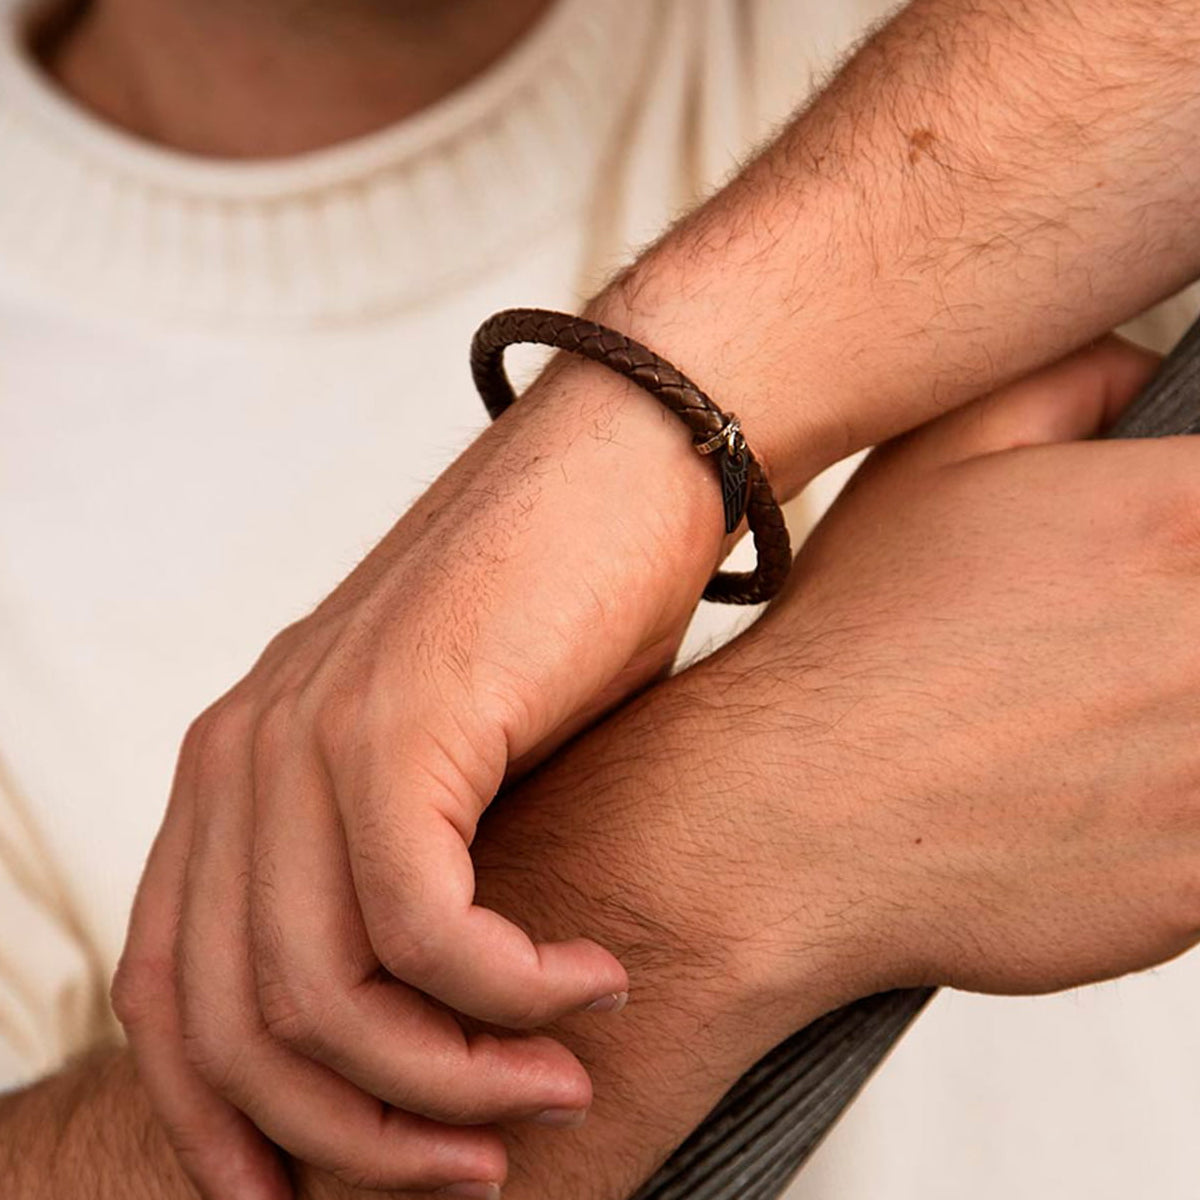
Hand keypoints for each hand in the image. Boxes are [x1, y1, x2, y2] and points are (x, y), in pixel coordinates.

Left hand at [113, 351, 731, 1198]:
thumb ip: (401, 875)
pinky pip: (429, 929)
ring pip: (328, 999)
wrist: (621, 469)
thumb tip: (413, 1035)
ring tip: (551, 1084)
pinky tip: (591, 983)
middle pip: (240, 1027)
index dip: (230, 1125)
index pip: (169, 997)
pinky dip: (513, 993)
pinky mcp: (403, 720)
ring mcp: (313, 733)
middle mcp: (244, 754)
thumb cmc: (556, 623)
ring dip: (451, 1080)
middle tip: (482, 1162)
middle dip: (360, 1136)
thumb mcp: (451, 767)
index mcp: (234, 771)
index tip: (319, 1197)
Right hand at [694, 337, 1199, 1007]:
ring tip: (1088, 720)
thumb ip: (1077, 379)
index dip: (1184, 534)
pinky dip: (1165, 811)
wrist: (790, 817)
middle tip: (1104, 647)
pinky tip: (1091, 797)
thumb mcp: (938, 453)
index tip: (1145, 573)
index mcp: (1176, 521)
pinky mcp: (1199, 880)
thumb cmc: (853, 645)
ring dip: (1170, 716)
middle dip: (1170, 628)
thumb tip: (1152, 381)